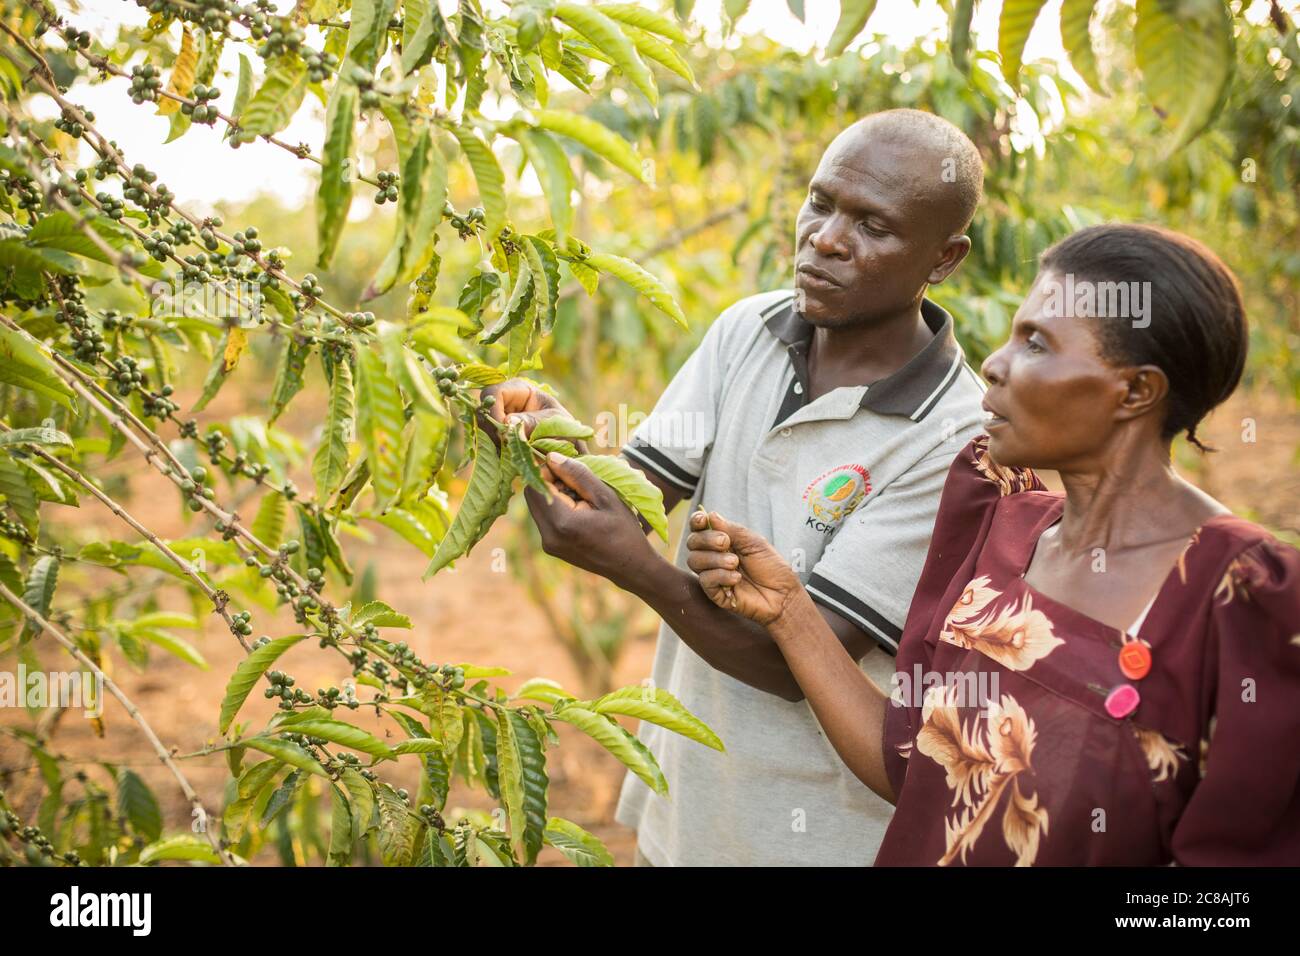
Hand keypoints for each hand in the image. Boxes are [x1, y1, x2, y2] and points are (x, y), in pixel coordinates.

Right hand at [478, 378, 587, 452]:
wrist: (569, 449)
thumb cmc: (565, 429)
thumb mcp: (553, 424)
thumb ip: (532, 423)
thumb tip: (507, 422)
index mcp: (519, 389)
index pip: (494, 392)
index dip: (493, 411)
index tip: (503, 433)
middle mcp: (505, 401)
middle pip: (482, 410)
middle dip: (491, 431)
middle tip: (505, 448)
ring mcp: (498, 419)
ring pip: (481, 428)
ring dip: (492, 443)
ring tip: (511, 455)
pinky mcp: (496, 436)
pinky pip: (485, 443)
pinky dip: (494, 452)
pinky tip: (508, 460)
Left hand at [525, 452, 659, 586]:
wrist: (630, 566)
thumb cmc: (624, 530)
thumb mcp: (605, 497)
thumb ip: (577, 475)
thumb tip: (551, 457)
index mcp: (562, 522)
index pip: (537, 484)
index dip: (549, 470)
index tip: (571, 469)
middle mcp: (548, 536)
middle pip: (533, 495)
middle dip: (551, 482)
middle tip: (578, 483)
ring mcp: (548, 544)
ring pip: (538, 506)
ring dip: (554, 495)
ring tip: (582, 498)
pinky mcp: (551, 547)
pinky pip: (545, 518)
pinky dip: (557, 508)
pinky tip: (580, 511)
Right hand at [686, 511, 800, 625]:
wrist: (783, 594)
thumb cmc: (771, 566)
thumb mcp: (754, 542)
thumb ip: (732, 529)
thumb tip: (710, 515)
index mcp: (722, 542)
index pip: (699, 529)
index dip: (696, 522)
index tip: (703, 519)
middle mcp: (714, 557)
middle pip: (692, 543)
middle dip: (707, 540)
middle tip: (726, 543)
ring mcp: (713, 574)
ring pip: (694, 561)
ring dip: (715, 559)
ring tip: (735, 563)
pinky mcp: (715, 593)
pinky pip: (705, 580)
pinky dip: (720, 575)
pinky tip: (737, 578)